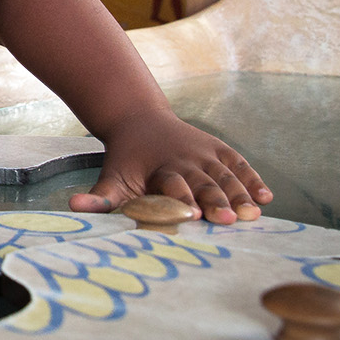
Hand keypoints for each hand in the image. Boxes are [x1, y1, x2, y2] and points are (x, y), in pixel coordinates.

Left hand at [70, 112, 271, 223]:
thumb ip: (100, 198)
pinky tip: (266, 198)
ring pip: (225, 174)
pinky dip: (252, 180)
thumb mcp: (112, 177)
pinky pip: (239, 164)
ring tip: (253, 214)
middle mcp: (184, 159)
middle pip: (203, 182)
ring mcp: (204, 152)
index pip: (173, 187)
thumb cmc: (126, 159)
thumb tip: (73, 209)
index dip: (183, 201)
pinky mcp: (219, 149)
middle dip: (216, 200)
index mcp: (159, 168)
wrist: (139, 119)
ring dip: (240, 193)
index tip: (193, 218)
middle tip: (229, 220)